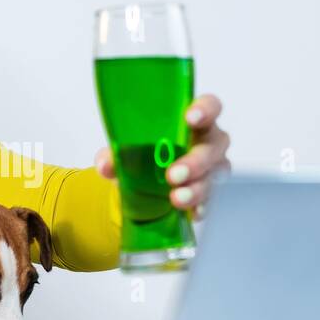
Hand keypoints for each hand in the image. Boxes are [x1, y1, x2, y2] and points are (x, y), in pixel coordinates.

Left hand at [95, 94, 230, 220]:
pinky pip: (211, 199)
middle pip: (213, 146)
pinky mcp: (209, 192)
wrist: (144, 185)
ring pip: (213, 175)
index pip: (210, 106)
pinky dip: (200, 206)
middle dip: (195, 161)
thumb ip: (116, 154)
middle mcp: (208, 142)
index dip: (205, 110)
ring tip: (177, 199)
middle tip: (173, 175)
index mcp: (192, 121)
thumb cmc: (145, 154)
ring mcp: (212, 167)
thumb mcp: (128, 151)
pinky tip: (191, 213)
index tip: (190, 118)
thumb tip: (106, 164)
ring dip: (196, 188)